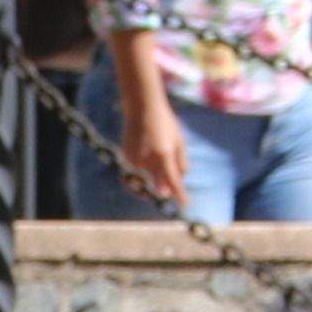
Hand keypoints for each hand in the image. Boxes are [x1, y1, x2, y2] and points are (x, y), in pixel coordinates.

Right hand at [113, 84, 189, 212]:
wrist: (141, 107)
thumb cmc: (164, 123)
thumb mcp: (179, 141)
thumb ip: (180, 164)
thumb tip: (175, 184)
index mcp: (163, 155)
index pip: (173, 182)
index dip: (180, 195)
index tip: (184, 203)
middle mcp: (147, 161)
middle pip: (158, 186)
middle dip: (164, 191)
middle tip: (168, 192)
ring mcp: (135, 161)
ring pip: (147, 180)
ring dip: (153, 176)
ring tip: (157, 156)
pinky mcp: (126, 159)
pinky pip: (137, 173)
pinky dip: (143, 170)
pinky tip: (147, 154)